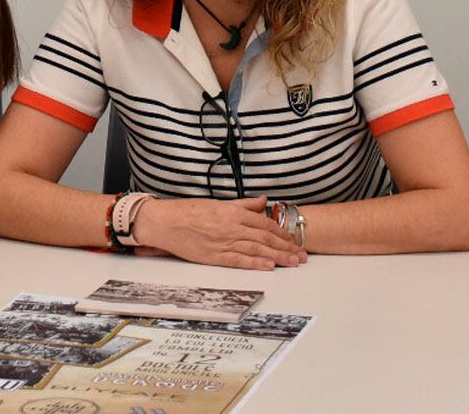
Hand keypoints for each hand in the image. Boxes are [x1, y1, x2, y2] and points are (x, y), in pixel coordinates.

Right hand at [131, 197, 305, 269]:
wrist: (165, 222)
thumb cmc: (189, 212)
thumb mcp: (218, 204)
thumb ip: (243, 204)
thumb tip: (263, 202)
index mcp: (233, 213)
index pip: (265, 224)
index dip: (282, 233)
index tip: (294, 240)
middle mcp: (231, 227)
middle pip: (266, 238)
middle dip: (286, 247)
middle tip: (302, 256)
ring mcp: (224, 242)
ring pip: (257, 250)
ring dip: (278, 257)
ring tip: (293, 263)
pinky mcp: (215, 256)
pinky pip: (239, 260)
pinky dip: (256, 263)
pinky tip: (269, 266)